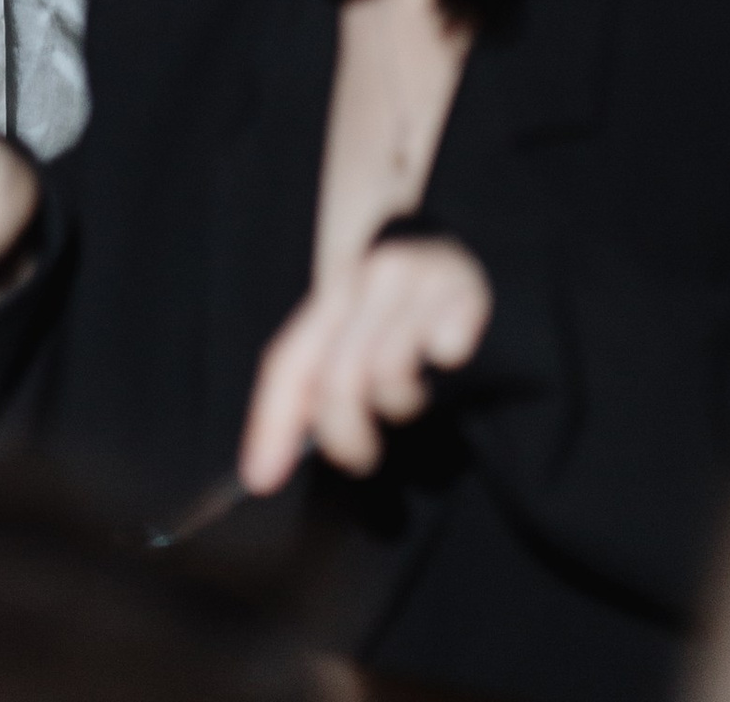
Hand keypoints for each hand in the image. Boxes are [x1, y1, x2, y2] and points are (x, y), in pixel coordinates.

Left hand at [237, 237, 491, 492]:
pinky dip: (448, 362)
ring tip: (412, 394)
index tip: (263, 478)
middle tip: (361, 456)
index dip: (272, 422)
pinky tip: (447, 358)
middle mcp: (371, 279)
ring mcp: (419, 280)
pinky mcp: (466, 290)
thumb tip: (272, 461)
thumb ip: (320, 382)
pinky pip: (448, 350)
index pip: (290, 360)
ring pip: (390, 371)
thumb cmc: (402, 309)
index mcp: (335, 294)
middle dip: (345, 435)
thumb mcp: (357, 332)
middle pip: (338, 376)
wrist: (461, 251)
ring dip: (401, 403)